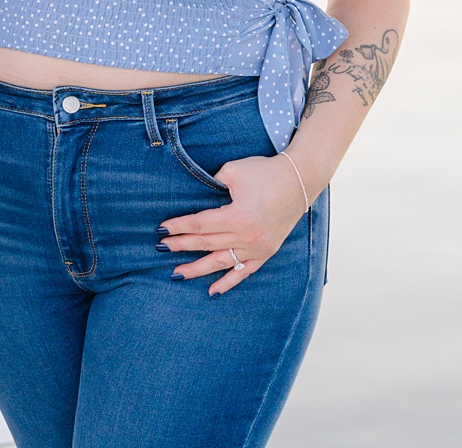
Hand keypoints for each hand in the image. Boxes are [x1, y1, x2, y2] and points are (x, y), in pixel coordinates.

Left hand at [160, 155, 309, 294]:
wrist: (300, 181)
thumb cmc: (264, 172)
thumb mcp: (232, 171)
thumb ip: (211, 183)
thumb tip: (195, 192)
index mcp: (237, 217)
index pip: (200, 225)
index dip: (179, 227)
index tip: (161, 230)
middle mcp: (247, 237)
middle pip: (206, 243)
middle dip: (182, 245)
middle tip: (162, 247)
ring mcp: (258, 248)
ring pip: (221, 261)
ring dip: (198, 268)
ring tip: (178, 273)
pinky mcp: (267, 252)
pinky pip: (244, 271)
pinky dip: (228, 282)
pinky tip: (212, 290)